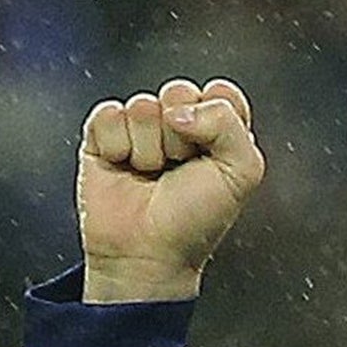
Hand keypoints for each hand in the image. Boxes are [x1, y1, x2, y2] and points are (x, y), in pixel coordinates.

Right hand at [78, 76, 265, 302]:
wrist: (147, 255)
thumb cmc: (195, 221)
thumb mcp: (242, 172)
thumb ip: (229, 123)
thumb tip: (177, 111)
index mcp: (218, 132)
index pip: (221, 93)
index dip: (215, 117)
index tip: (212, 153)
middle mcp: (180, 126)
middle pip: (179, 91)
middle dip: (181, 134)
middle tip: (179, 168)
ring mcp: (141, 130)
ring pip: (143, 105)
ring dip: (149, 148)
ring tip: (151, 176)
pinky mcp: (104, 136)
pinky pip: (109, 114)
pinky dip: (117, 145)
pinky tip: (124, 170)